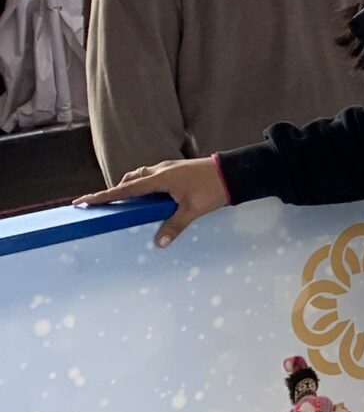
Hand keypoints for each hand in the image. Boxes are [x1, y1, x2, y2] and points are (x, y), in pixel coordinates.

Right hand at [76, 157, 229, 246]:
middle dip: (116, 191)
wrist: (234, 171)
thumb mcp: (192, 210)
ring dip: (132, 187)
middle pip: (131, 180)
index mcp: (160, 178)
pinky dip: (145, 186)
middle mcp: (161, 170)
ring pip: (142, 176)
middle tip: (104, 204)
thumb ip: (174, 226)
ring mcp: (169, 168)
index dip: (103, 196)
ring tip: (127, 203)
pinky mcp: (178, 169)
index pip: (125, 188)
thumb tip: (159, 243)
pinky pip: (153, 177)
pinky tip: (151, 198)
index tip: (83, 200)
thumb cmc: (212, 189)